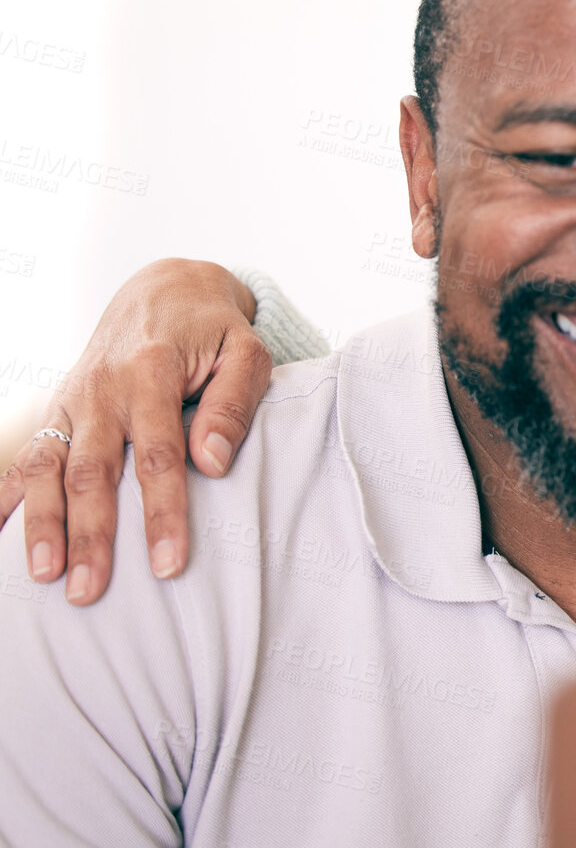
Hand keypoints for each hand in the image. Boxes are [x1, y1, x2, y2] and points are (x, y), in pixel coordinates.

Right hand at [0, 259, 269, 603]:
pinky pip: (25, 456)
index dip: (163, 513)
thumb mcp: (245, 352)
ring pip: (48, 468)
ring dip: (42, 524)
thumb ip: (234, 404)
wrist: (165, 288)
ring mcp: (73, 400)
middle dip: (91, 536)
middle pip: (92, 473)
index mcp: (153, 373)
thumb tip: (215, 463)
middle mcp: (103, 389)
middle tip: (90, 593)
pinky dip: (8, 497)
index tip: (168, 565)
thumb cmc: (215, 329)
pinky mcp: (56, 409)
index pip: (158, 456)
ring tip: (44, 577)